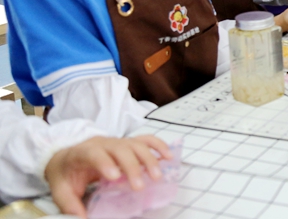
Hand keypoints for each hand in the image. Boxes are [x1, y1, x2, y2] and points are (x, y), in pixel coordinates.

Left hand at [45, 135, 171, 218]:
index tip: (114, 177)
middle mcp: (103, 143)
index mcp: (82, 153)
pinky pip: (146, 140)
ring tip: (157, 176)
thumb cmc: (65, 173)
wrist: (65, 155)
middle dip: (132, 166)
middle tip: (140, 187)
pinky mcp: (128, 143)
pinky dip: (159, 146)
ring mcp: (117, 141)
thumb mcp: (61, 190)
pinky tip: (168, 156)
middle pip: (120, 149)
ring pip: (136, 144)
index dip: (105, 163)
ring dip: (149, 158)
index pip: (94, 153)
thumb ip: (71, 205)